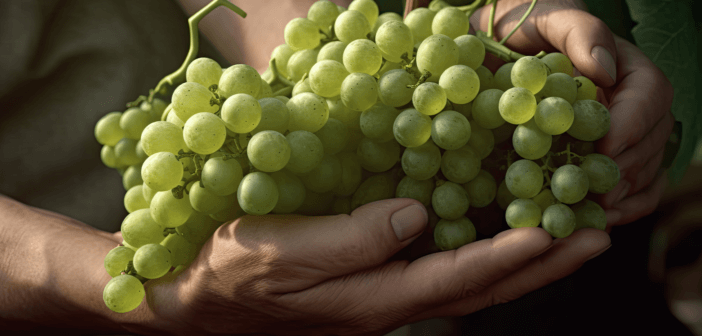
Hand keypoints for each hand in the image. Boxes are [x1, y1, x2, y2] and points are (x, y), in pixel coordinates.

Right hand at [118, 198, 609, 334]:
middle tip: (593, 236)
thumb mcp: (284, 253)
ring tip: (564, 232)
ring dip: (519, 259)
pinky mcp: (372, 283)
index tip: (557, 231)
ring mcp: (383, 296)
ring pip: (467, 280)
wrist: (202, 303)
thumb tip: (417, 215)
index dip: (508, 256)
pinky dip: (480, 251)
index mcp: (373, 300)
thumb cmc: (235, 274)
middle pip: (479, 288)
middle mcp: (389, 302)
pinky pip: (441, 268)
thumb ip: (354, 239)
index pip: (456, 279)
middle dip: (538, 265)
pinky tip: (494, 231)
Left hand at [469, 0, 674, 230]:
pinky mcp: (601, 157)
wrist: (493, 48)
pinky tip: (602, 217)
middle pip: (652, 137)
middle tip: (600, 190)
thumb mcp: (546, 17)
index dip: (632, 124)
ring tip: (598, 209)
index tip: (604, 147)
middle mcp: (629, 102)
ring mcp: (619, 132)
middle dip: (628, 166)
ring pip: (646, 165)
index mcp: (625, 67)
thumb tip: (604, 70)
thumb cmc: (522, 26)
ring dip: (626, 190)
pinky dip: (625, 204)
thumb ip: (578, 32)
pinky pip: (633, 185)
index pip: (649, 95)